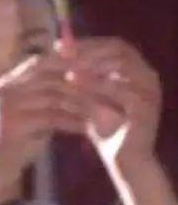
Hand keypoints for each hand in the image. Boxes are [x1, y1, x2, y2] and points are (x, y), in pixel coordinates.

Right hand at [0, 49, 88, 200]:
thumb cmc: (6, 150)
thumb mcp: (23, 119)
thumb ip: (42, 101)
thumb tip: (74, 84)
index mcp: (2, 85)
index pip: (38, 62)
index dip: (67, 63)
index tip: (94, 70)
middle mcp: (1, 91)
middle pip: (47, 75)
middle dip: (78, 80)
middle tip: (104, 85)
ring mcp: (4, 107)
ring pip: (52, 95)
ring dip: (79, 101)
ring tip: (101, 108)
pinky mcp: (12, 125)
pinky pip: (51, 117)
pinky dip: (71, 122)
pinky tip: (86, 128)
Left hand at [69, 37, 162, 175]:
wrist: (124, 160)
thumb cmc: (104, 128)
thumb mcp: (88, 99)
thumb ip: (78, 78)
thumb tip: (53, 53)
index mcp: (138, 70)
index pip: (114, 45)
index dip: (86, 44)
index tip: (59, 46)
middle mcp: (148, 76)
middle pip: (119, 49)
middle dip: (88, 51)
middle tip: (62, 54)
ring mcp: (151, 90)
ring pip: (121, 66)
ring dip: (91, 65)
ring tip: (65, 69)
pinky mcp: (147, 107)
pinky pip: (121, 89)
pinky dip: (96, 84)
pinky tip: (74, 84)